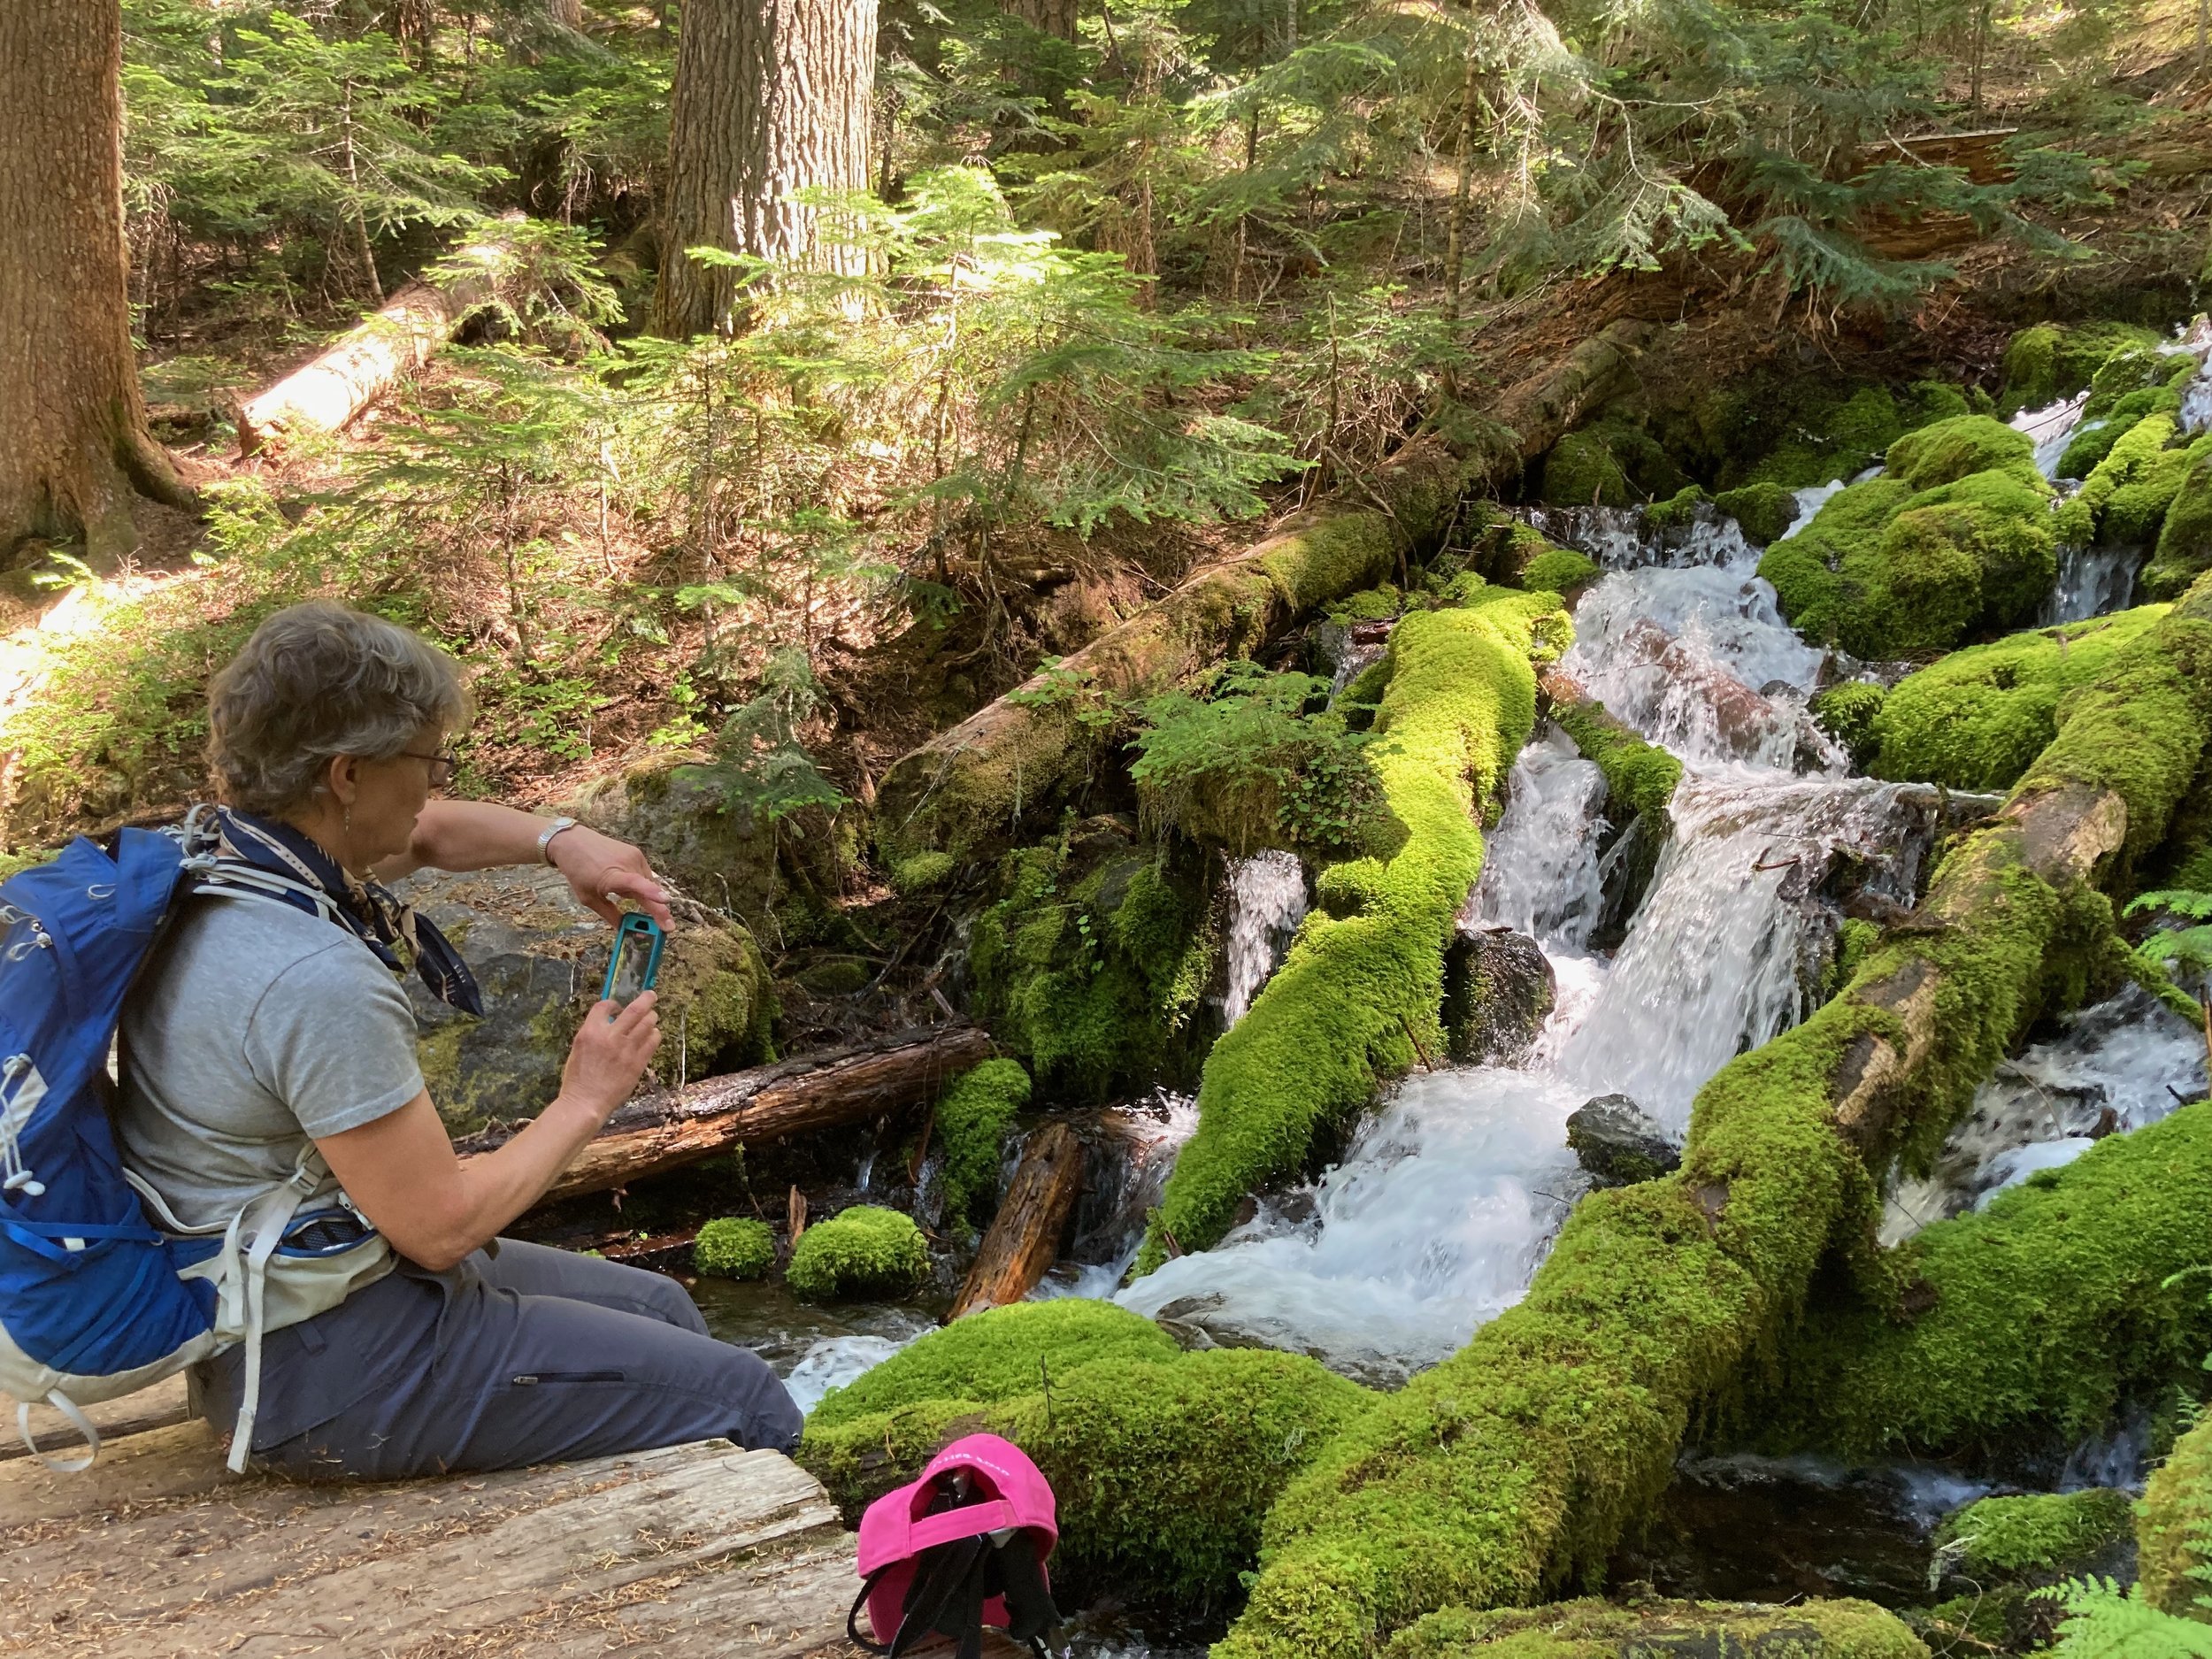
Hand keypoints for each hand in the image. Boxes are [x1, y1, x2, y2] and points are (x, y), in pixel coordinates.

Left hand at [547, 824, 674, 929]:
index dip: (650, 893)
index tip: (666, 901)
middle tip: (667, 926)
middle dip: (654, 907)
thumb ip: (609, 915)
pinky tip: (621, 879)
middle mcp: (627, 863)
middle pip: (648, 891)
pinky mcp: (636, 852)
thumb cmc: (578, 871)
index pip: (635, 884)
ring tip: (617, 890)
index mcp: (612, 876)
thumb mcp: (588, 899)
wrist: (574, 842)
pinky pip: (644, 874)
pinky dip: (638, 881)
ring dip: (640, 892)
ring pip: (647, 883)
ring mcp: (634, 856)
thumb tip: (625, 930)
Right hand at [557, 991, 660, 1126]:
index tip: (618, 1006)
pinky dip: (654, 1035)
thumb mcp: (578, 1049)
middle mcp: (610, 1037)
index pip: (605, 1006)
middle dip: (646, 999)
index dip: (613, 1003)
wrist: (586, 1102)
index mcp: (590, 1032)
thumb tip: (609, 1022)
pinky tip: (652, 1036)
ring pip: (648, 1023)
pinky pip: (653, 1041)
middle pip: (635, 1009)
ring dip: (651, 1017)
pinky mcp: (639, 1062)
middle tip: (651, 995)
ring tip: (651, 1017)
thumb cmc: (577, 1079)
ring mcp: (627, 1049)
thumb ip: (594, 1033)